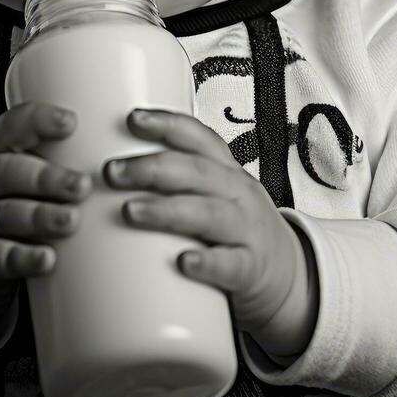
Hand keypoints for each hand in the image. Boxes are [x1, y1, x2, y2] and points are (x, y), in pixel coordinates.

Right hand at [0, 102, 90, 341]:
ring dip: (38, 216)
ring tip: (71, 221)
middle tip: (82, 185)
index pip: (7, 129)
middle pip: (3, 171)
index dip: (35, 121)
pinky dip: (19, 257)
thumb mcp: (20, 184)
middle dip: (44, 176)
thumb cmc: (4, 213)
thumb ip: (57, 167)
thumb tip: (125, 157)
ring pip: (0, 214)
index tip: (70, 122)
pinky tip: (46, 259)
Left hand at [103, 108, 306, 336]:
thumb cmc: (235, 233)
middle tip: (111, 172)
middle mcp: (238, 194)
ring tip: (130, 211)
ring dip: (167, 210)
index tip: (131, 118)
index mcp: (226, 172)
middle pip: (196, 171)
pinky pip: (229, 264)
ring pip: (208, 213)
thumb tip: (107, 173)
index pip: (198, 137)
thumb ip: (175, 184)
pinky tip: (183, 262)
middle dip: (151, 167)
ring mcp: (246, 231)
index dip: (167, 124)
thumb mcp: (215, 196)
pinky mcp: (250, 270)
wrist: (289, 278)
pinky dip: (207, 262)